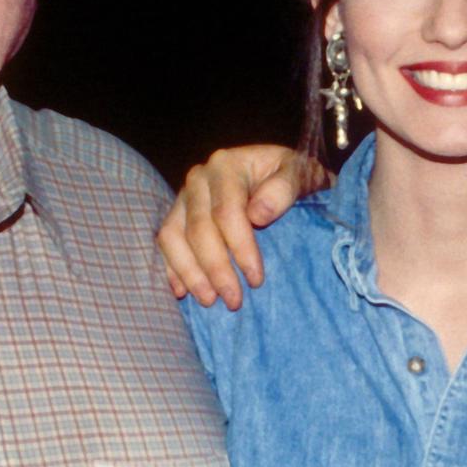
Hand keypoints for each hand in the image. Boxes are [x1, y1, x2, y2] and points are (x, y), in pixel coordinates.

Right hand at [158, 145, 327, 307]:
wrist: (278, 172)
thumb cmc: (292, 176)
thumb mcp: (300, 173)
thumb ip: (284, 188)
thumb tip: (257, 215)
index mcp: (227, 165)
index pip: (227, 212)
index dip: (240, 249)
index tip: (256, 280)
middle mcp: (199, 178)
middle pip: (198, 229)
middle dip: (216, 269)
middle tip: (234, 301)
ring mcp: (184, 196)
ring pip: (173, 237)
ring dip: (190, 273)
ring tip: (209, 301)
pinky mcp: (176, 214)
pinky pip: (166, 242)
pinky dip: (172, 268)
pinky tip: (182, 292)